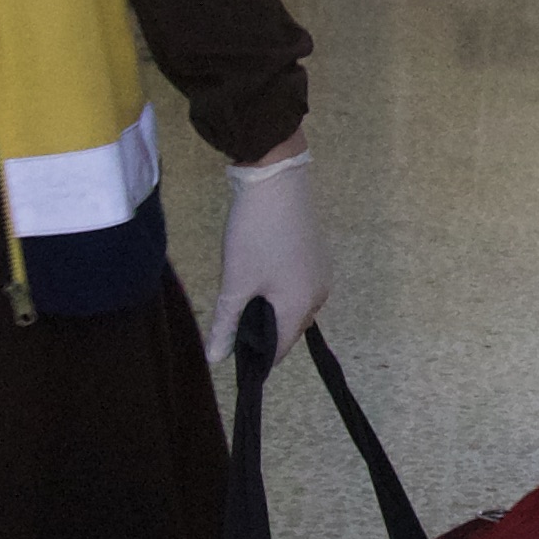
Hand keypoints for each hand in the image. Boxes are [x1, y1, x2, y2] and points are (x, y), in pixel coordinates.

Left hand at [212, 144, 328, 364]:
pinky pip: (300, 285)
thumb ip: (227, 324)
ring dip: (272, 306)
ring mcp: (322, 273)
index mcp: (301, 307)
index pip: (280, 349)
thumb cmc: (255, 235)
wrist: (276, 180)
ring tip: (245, 289)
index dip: (256, 354)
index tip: (231, 345)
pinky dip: (281, 288)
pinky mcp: (318, 254)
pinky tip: (261, 270)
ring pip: (295, 305)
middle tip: (233, 313)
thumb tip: (216, 358)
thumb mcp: (236, 282)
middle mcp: (320, 295)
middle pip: (289, 327)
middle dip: (263, 328)